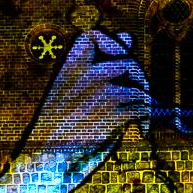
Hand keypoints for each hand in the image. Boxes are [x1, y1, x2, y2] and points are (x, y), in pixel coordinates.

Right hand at [27, 29, 149, 155]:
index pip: (94, 36)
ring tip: (139, 111)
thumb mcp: (71, 86)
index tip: (117, 57)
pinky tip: (139, 127)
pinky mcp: (113, 114)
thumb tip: (127, 35)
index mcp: (69, 67)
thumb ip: (98, 62)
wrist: (47, 156)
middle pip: (128, 62)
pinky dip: (145, 118)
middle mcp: (86, 76)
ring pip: (138, 87)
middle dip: (138, 78)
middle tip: (138, 92)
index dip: (112, 43)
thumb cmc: (60, 123)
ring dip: (143, 101)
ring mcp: (101, 94)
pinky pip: (142, 108)